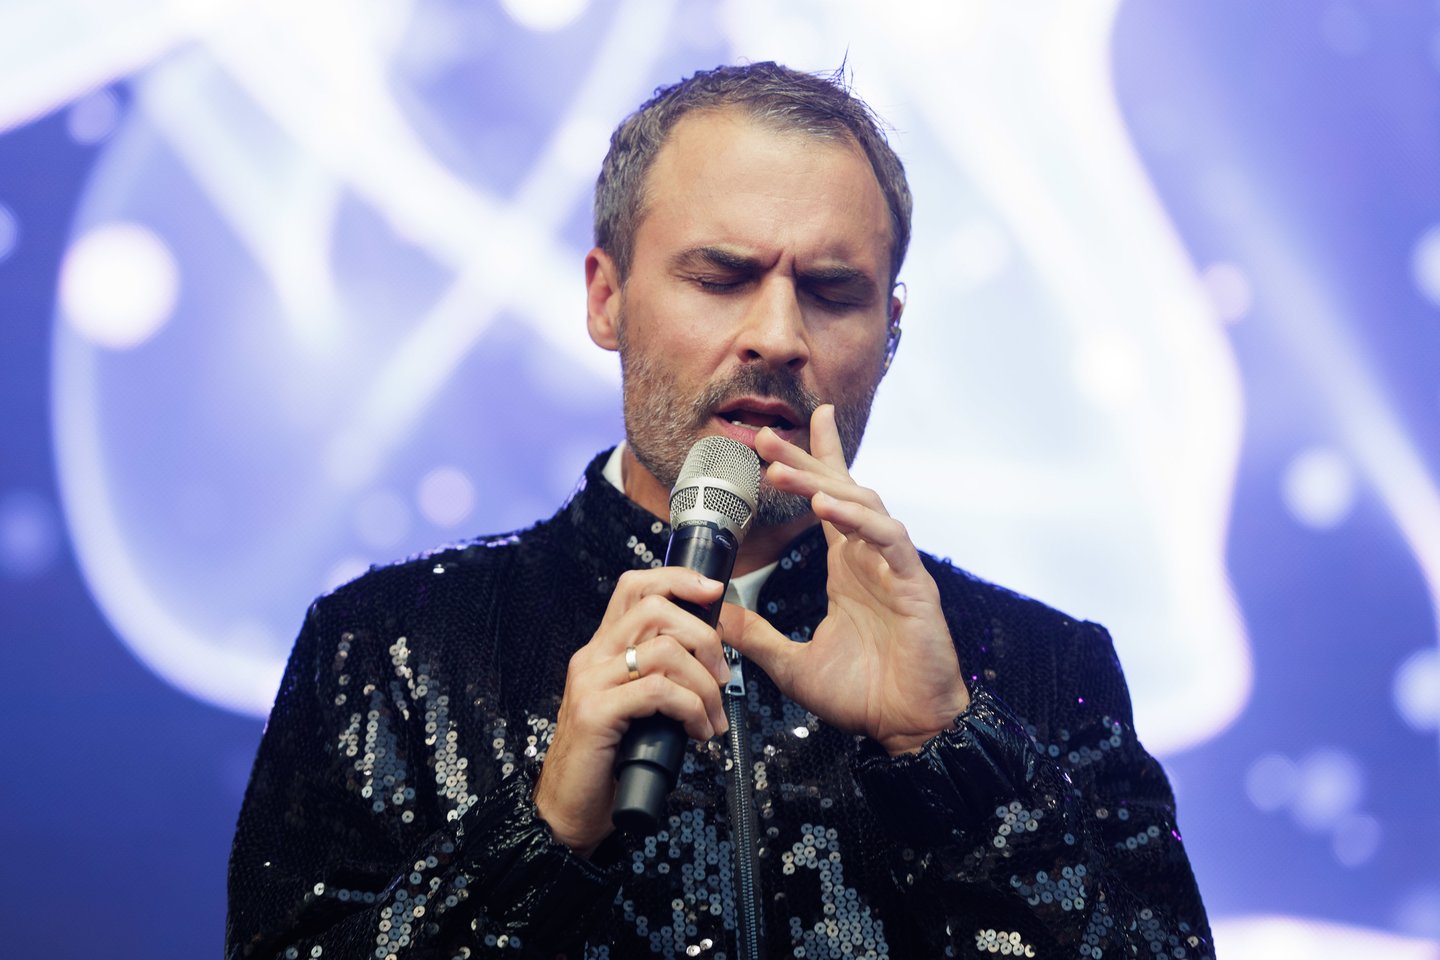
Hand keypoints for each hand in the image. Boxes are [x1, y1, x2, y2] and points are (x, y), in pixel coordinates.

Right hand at [534, 568, 730, 855]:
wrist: (568, 810)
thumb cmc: (608, 762)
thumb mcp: (636, 708)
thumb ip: (658, 677)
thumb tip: (710, 659)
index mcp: (602, 650)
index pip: (634, 587)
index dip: (677, 579)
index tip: (713, 590)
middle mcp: (592, 657)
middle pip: (655, 609)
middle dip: (703, 637)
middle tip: (721, 675)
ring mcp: (590, 683)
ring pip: (664, 651)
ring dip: (704, 685)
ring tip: (712, 717)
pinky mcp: (595, 712)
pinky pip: (658, 691)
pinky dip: (690, 708)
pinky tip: (697, 731)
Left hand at [722, 404, 969, 754]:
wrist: (906, 728)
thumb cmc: (862, 696)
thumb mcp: (790, 663)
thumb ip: (755, 635)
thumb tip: (715, 612)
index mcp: (847, 568)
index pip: (827, 501)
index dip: (811, 463)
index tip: (779, 435)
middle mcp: (870, 559)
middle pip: (839, 491)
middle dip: (803, 461)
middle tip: (763, 437)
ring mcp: (894, 568)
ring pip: (861, 506)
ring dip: (820, 484)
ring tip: (779, 470)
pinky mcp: (915, 584)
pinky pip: (888, 539)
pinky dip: (857, 519)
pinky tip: (826, 507)